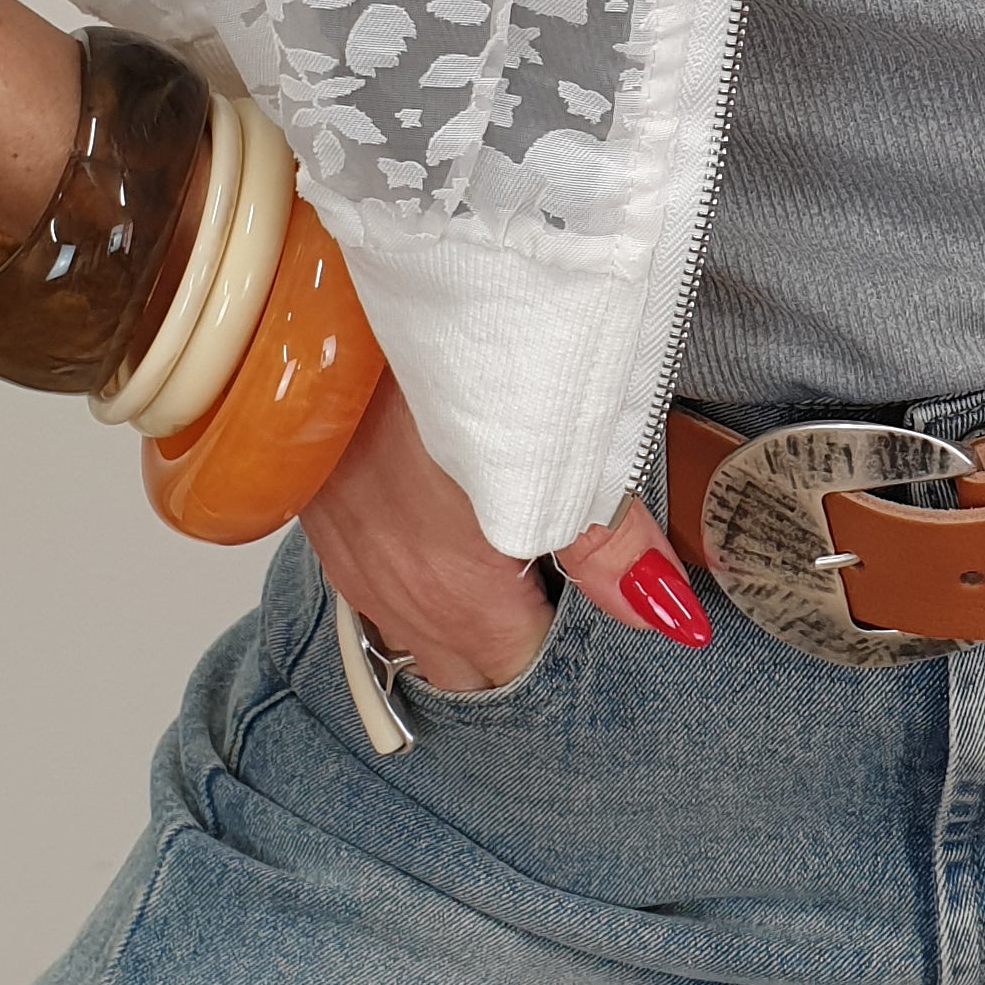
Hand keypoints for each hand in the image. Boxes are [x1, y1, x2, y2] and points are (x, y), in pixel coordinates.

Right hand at [299, 377, 708, 695]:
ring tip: (511, 556)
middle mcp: (397, 597)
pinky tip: (446, 520)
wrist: (318, 312)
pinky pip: (378, 584)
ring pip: (416, 630)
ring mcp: (352, 561)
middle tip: (563, 589)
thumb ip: (611, 547)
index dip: (566, 651)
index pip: (520, 673)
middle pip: (468, 667)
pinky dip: (418, 576)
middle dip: (516, 648)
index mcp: (459, 599)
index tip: (596, 608)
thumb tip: (667, 613)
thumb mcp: (550, 453)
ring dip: (463, 616)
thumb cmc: (437, 370)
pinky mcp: (325, 518)